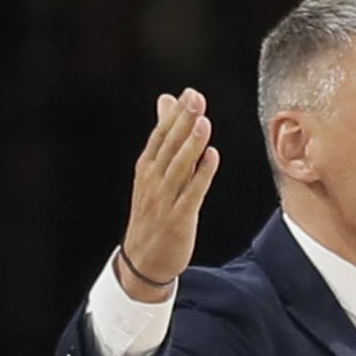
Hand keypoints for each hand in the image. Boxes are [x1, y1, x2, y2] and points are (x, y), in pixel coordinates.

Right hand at [117, 88, 219, 302]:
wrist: (143, 262)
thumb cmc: (153, 214)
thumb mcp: (153, 175)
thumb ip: (164, 139)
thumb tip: (166, 101)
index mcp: (146, 169)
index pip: (160, 136)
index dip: (174, 115)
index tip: (188, 93)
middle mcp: (153, 181)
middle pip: (169, 147)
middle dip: (183, 122)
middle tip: (196, 98)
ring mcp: (164, 200)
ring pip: (179, 167)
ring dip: (192, 144)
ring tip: (204, 122)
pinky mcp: (178, 218)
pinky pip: (191, 193)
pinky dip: (202, 174)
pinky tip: (212, 157)